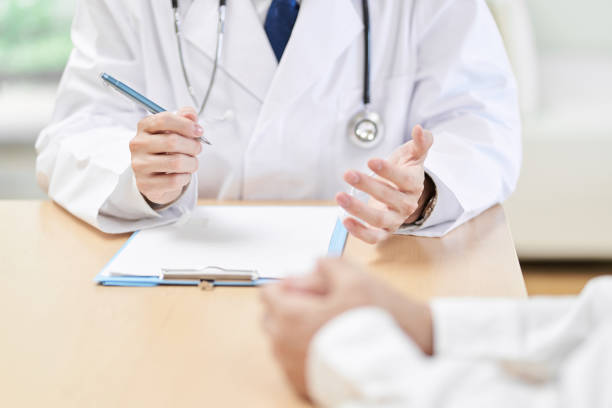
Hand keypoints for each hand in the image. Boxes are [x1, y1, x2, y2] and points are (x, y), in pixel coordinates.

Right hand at [130, 107, 202, 205]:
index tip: (199, 131)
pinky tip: (182, 175)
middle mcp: (138, 144)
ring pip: (176, 163)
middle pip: (172, 141)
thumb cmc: (167, 149)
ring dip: (192, 163)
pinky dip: (185, 178)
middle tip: (198, 149)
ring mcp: (139, 165)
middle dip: (193, 146)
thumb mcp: (176, 130)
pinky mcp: (145, 184)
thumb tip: (191, 114)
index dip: (186, 125)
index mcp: (145, 126)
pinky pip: (174, 180)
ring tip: (192, 163)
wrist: (156, 176)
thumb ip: (185, 118)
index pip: (164, 119)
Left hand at [260, 258, 432, 397]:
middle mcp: (283, 345)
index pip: (268, 292)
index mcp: (289, 316)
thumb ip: (330, 265)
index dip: (289, 284)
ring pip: (282, 341)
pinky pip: (294, 362)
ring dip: (298, 330)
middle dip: (290, 307)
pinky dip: (306, 352)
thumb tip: (317, 263)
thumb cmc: (374, 328)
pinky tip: (333, 346)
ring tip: (330, 326)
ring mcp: (292, 368)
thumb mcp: (357, 280)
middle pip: (272, 317)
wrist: (394, 371)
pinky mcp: (303, 385)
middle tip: (321, 305)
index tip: (308, 287)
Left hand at [336, 125, 433, 243]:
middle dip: (367, 185)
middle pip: (388, 197)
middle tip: (348, 174)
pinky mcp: (383, 231)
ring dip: (358, 209)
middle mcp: (406, 205)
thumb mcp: (413, 156)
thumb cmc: (405, 171)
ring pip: (378, 219)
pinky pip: (373, 237)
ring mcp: (395, 220)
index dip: (388, 171)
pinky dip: (360, 232)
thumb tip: (419, 129)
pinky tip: (344, 220)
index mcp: (414, 185)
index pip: (404, 179)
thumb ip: (420, 143)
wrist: (403, 194)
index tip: (371, 160)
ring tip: (340, 196)